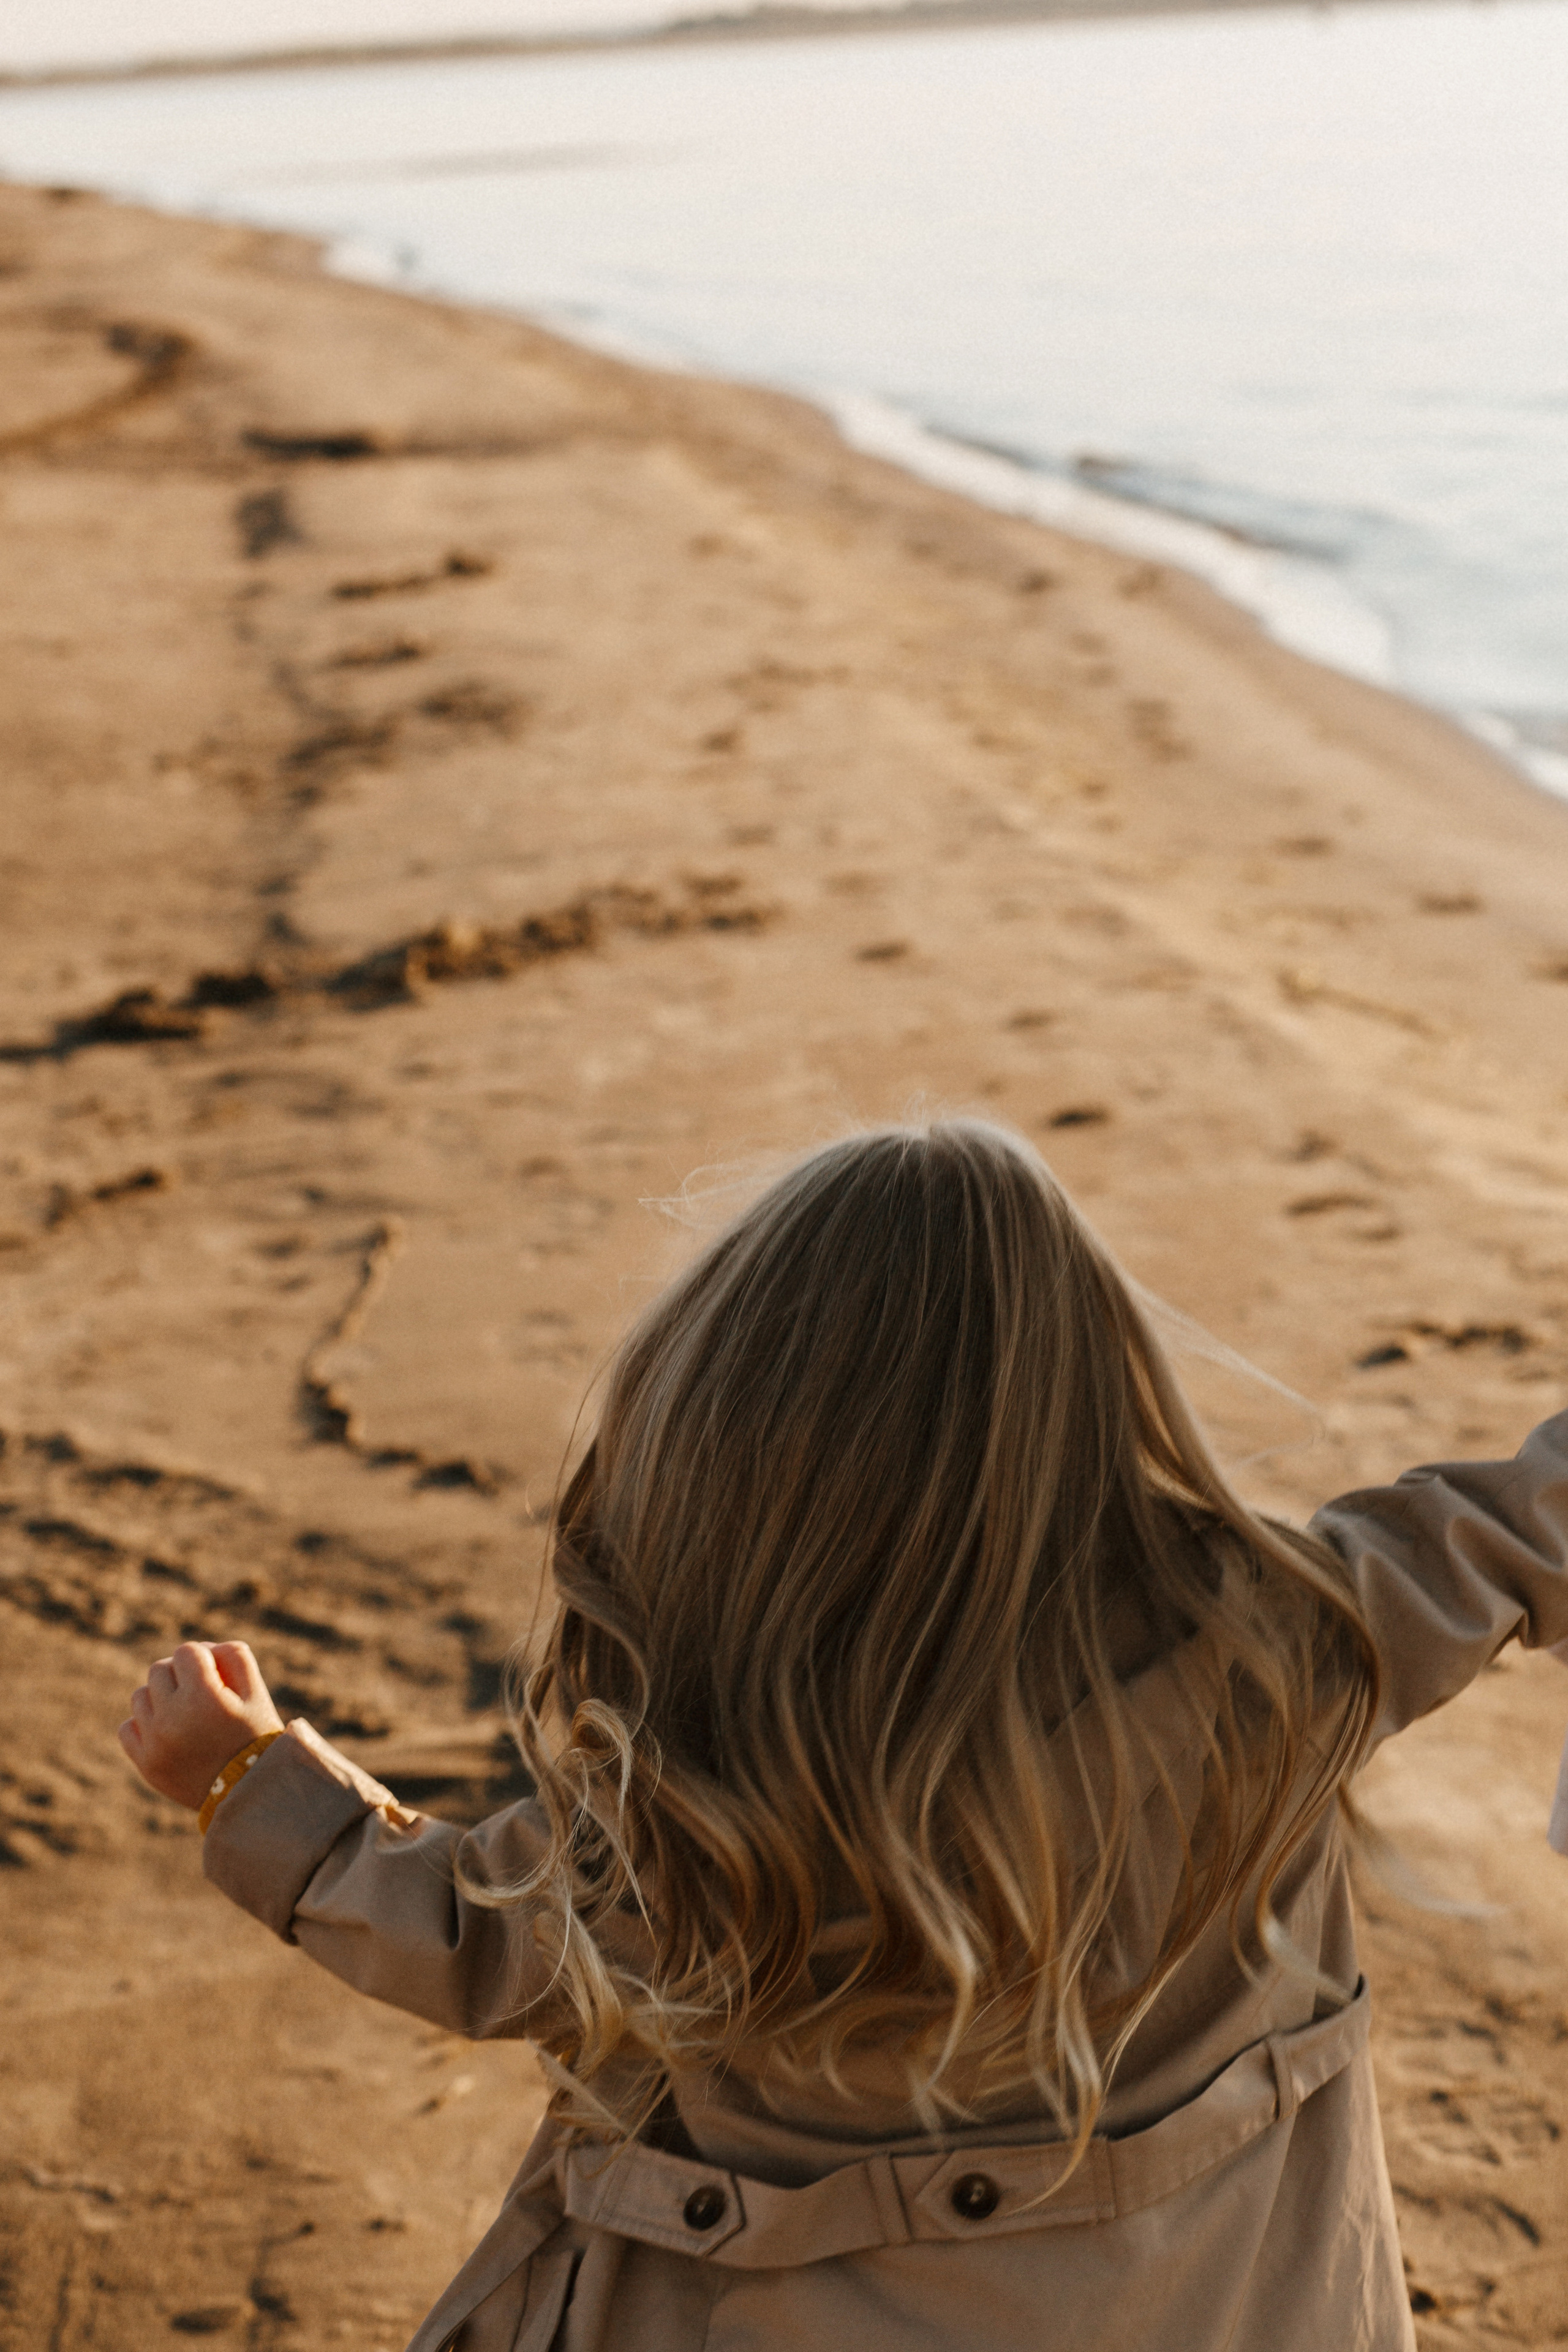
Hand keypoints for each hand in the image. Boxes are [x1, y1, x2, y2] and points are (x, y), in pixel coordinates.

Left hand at [118, 1640, 284, 1809]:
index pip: (186, 1652)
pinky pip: (128, 1727)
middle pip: (159, 1669)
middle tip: (200, 1693)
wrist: (247, 1794)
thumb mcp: (257, 1693)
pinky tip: (167, 1731)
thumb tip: (203, 1649)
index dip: (203, 1659)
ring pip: (140, 1695)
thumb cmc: (255, 1738)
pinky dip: (143, 1724)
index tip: (216, 1676)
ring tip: (184, 1713)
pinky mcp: (145, 1764)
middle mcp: (172, 1718)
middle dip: (180, 1675)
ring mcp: (154, 1743)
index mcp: (203, 1697)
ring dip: (160, 1697)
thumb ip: (234, 1656)